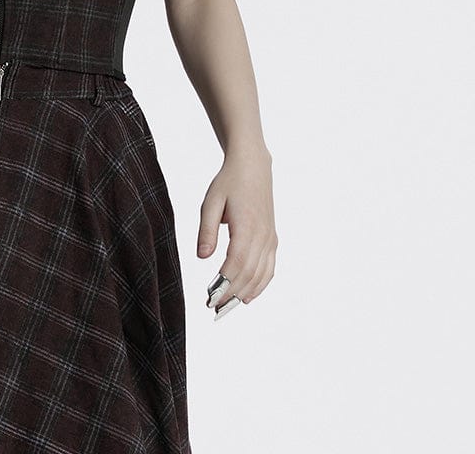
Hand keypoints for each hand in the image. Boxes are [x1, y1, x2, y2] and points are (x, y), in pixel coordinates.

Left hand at [197, 147, 276, 318]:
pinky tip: (248, 297)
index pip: (236, 263)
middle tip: (213, 307)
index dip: (225, 283)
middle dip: (231, 293)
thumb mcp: (211, 202)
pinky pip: (269, 269)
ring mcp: (270, 239)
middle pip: (249, 274)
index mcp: (247, 226)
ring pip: (261, 275)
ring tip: (227, 306)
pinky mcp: (272, 239)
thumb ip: (206, 230)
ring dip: (245, 293)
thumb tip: (202, 257)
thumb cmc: (229, 183)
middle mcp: (263, 236)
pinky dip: (260, 285)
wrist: (253, 168)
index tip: (210, 296)